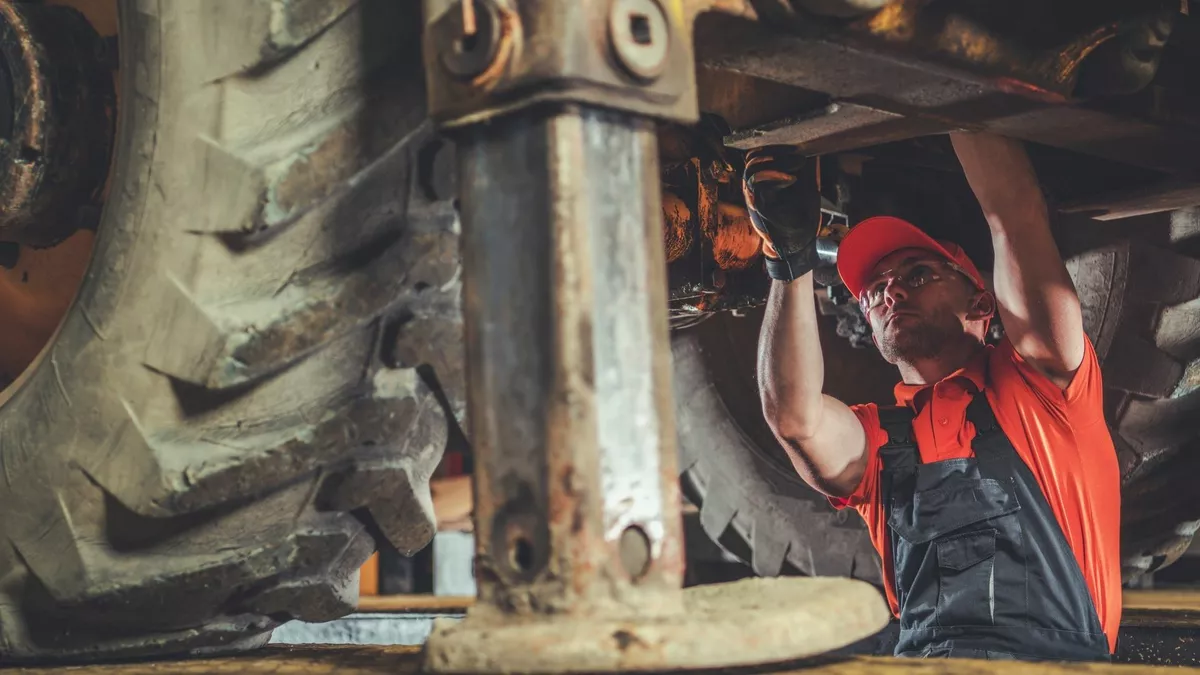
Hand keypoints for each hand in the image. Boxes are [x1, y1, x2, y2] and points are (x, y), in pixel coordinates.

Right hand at [742, 145, 821, 280]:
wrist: (799, 244)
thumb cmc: (801, 215)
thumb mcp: (807, 185)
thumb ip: (805, 168)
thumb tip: (814, 147)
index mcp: (766, 179)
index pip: (760, 155)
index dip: (774, 147)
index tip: (795, 146)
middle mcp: (756, 187)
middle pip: (752, 158)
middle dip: (775, 151)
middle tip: (797, 155)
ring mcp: (754, 198)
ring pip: (751, 169)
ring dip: (776, 162)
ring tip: (797, 165)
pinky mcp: (758, 208)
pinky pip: (756, 185)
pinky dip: (774, 176)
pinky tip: (792, 179)